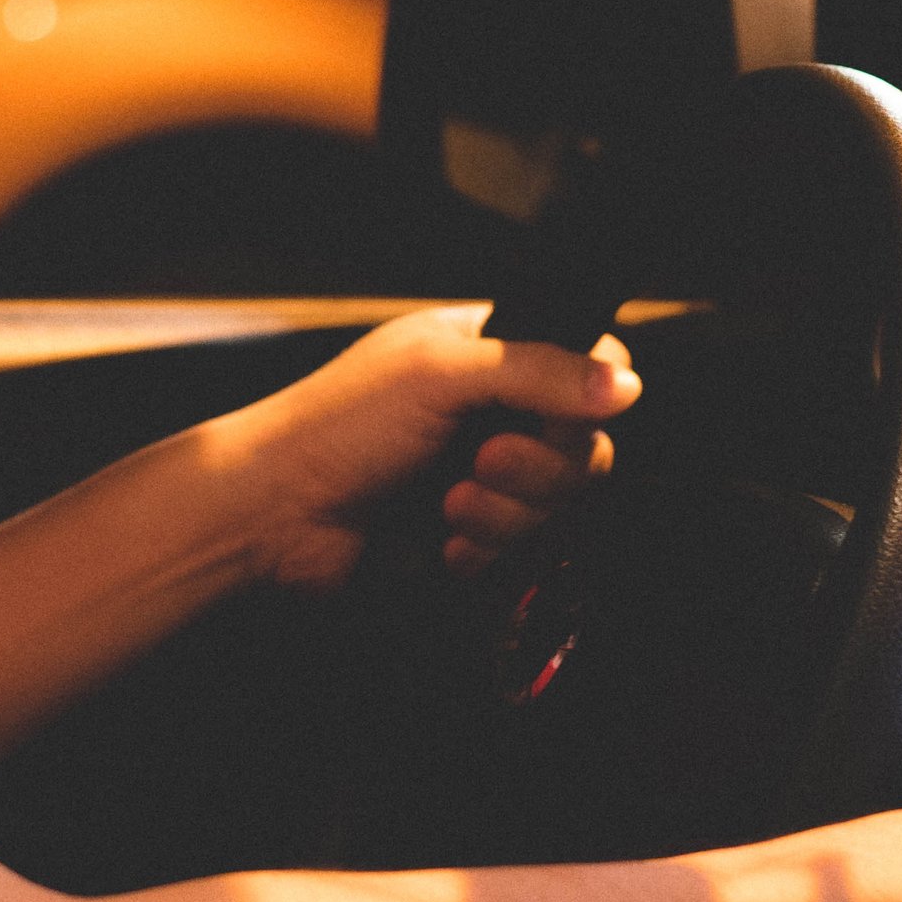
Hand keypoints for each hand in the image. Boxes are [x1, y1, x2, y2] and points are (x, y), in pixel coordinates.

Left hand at [209, 305, 640, 590]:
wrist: (275, 516)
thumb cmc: (337, 427)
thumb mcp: (440, 376)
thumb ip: (537, 371)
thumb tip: (626, 385)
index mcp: (487, 351)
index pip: (588, 362)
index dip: (587, 397)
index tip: (554, 416)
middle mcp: (494, 410)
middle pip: (584, 445)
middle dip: (538, 469)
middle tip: (479, 463)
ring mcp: (485, 475)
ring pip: (557, 505)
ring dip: (506, 515)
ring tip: (446, 505)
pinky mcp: (472, 533)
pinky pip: (522, 550)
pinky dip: (484, 550)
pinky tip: (439, 539)